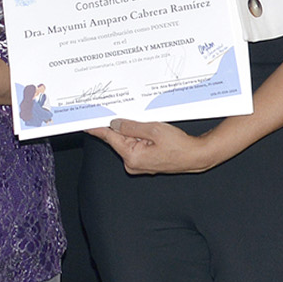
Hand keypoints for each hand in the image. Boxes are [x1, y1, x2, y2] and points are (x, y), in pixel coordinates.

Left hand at [89, 117, 221, 173]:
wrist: (196, 156)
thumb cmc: (180, 146)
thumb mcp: (154, 129)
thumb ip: (132, 126)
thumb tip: (115, 123)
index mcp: (132, 156)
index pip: (109, 138)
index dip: (97, 127)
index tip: (85, 122)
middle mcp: (132, 163)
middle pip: (119, 138)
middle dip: (124, 126)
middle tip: (136, 117)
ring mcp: (138, 164)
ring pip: (129, 141)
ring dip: (135, 131)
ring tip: (152, 128)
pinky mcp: (145, 162)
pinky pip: (137, 145)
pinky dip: (141, 137)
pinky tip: (152, 133)